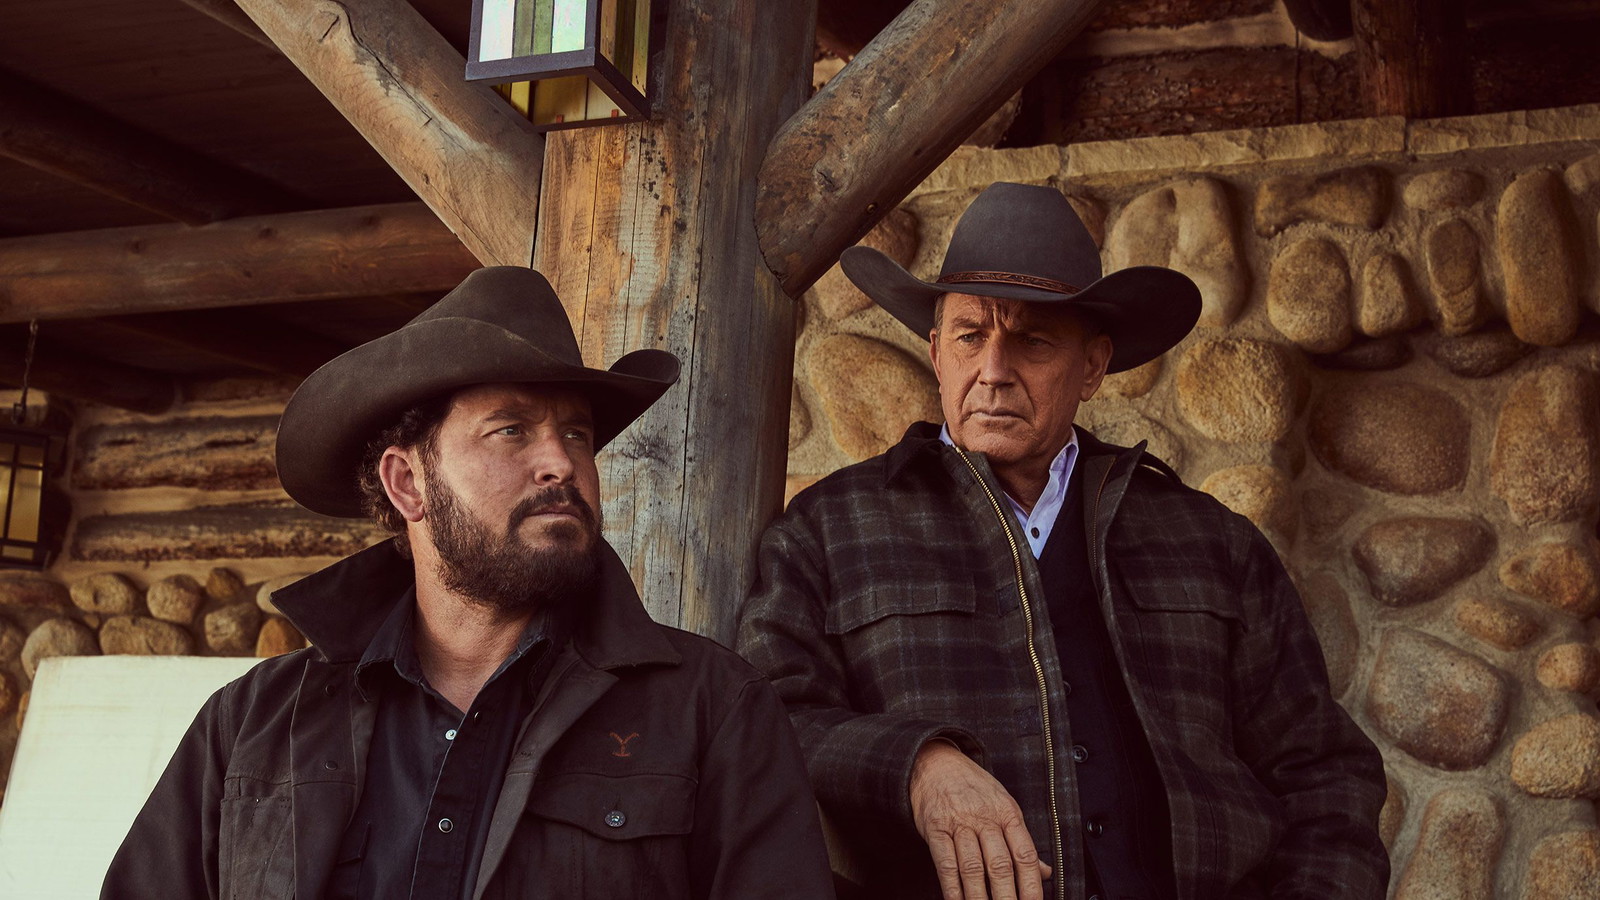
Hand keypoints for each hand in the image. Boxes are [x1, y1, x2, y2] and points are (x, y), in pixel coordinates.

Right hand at [909, 740, 1051, 899]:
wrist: (936, 762)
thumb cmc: (972, 787)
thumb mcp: (1004, 805)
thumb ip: (1022, 841)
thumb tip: (1045, 872)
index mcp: (1008, 813)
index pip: (1025, 855)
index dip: (1031, 885)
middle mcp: (985, 818)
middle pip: (1000, 865)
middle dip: (1007, 898)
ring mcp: (959, 823)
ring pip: (972, 867)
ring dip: (979, 898)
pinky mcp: (935, 828)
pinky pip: (945, 863)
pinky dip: (952, 888)